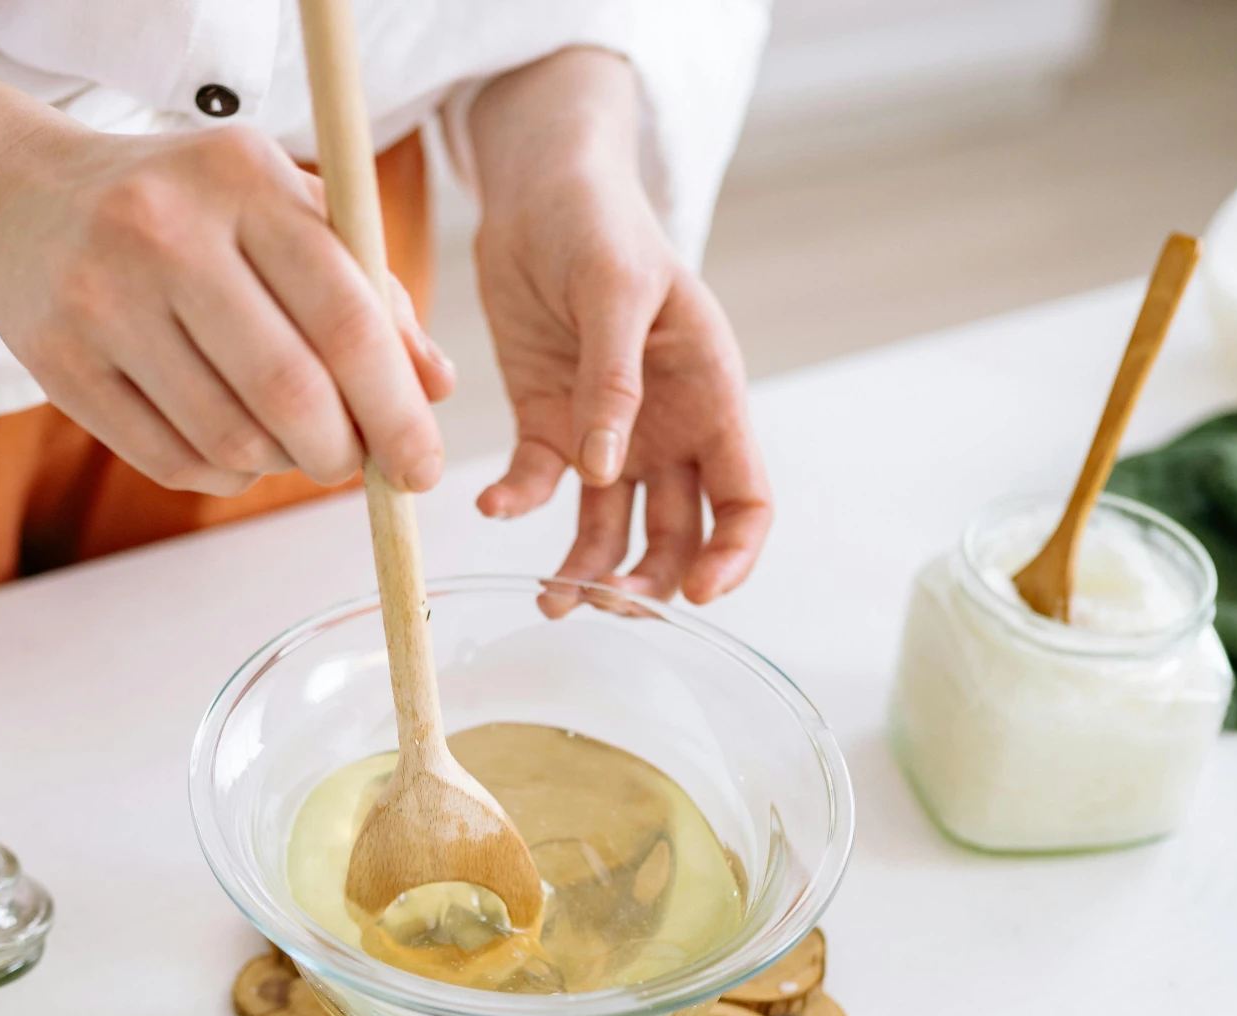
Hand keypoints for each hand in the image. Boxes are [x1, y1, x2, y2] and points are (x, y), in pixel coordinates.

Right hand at [0, 51, 451, 496]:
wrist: (18, 201)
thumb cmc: (183, 210)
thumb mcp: (277, 210)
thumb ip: (367, 287)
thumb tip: (436, 386)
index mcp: (241, 180)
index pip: (343, 312)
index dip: (397, 406)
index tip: (425, 465)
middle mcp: (166, 233)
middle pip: (289, 391)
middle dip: (344, 453)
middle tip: (359, 466)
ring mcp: (102, 300)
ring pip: (232, 438)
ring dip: (284, 464)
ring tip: (293, 443)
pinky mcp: (59, 364)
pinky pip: (172, 462)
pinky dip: (225, 473)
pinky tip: (234, 446)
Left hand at [466, 49, 770, 609]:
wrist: (539, 193)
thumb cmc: (600, 225)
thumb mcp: (617, 290)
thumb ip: (615, 382)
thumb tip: (606, 471)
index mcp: (712, 397)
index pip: (746, 500)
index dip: (733, 556)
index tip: (699, 594)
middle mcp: (669, 430)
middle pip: (679, 536)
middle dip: (651, 582)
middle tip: (603, 600)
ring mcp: (609, 434)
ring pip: (612, 530)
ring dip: (587, 571)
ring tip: (551, 598)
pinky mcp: (549, 425)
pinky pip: (540, 484)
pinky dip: (518, 504)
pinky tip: (490, 507)